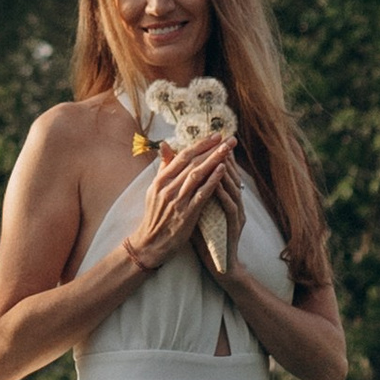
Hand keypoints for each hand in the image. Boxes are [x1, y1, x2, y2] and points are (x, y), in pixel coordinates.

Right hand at [125, 132, 237, 274]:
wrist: (150, 244)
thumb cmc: (155, 216)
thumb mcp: (154, 189)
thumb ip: (163, 168)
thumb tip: (165, 145)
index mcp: (160, 180)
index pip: (182, 156)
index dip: (200, 144)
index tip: (215, 136)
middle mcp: (167, 187)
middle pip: (192, 162)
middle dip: (212, 148)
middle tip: (229, 138)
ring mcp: (177, 200)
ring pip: (198, 174)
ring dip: (214, 159)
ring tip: (228, 149)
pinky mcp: (186, 214)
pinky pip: (202, 194)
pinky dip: (212, 180)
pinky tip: (223, 170)